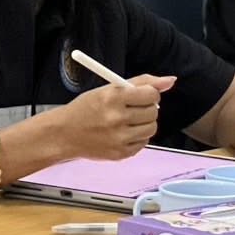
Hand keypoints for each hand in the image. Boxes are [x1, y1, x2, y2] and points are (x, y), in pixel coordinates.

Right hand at [52, 75, 176, 159]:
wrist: (65, 134)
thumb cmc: (86, 108)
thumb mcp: (109, 88)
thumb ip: (141, 82)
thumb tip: (170, 81)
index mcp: (113, 97)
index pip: (150, 94)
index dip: (149, 93)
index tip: (143, 95)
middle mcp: (116, 118)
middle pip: (153, 111)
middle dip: (148, 107)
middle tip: (134, 107)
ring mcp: (119, 138)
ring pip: (152, 128)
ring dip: (145, 122)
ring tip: (129, 120)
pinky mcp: (120, 153)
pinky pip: (143, 143)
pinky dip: (137, 137)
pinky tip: (123, 132)